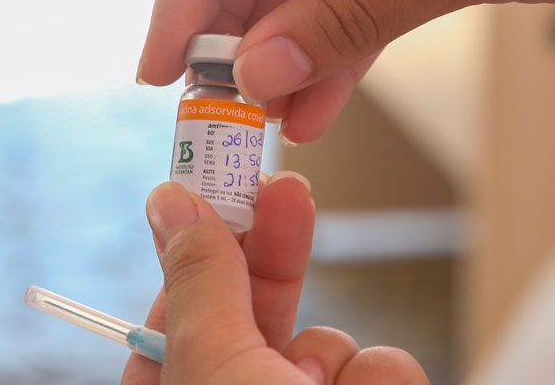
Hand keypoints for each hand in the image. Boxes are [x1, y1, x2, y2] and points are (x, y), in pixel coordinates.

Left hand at [121, 178, 427, 384]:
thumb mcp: (215, 364)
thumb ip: (200, 283)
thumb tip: (171, 204)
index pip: (174, 316)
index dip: (196, 252)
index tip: (212, 189)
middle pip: (252, 314)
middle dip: (272, 257)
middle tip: (285, 189)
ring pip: (331, 342)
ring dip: (337, 354)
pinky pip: (383, 368)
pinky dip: (381, 379)